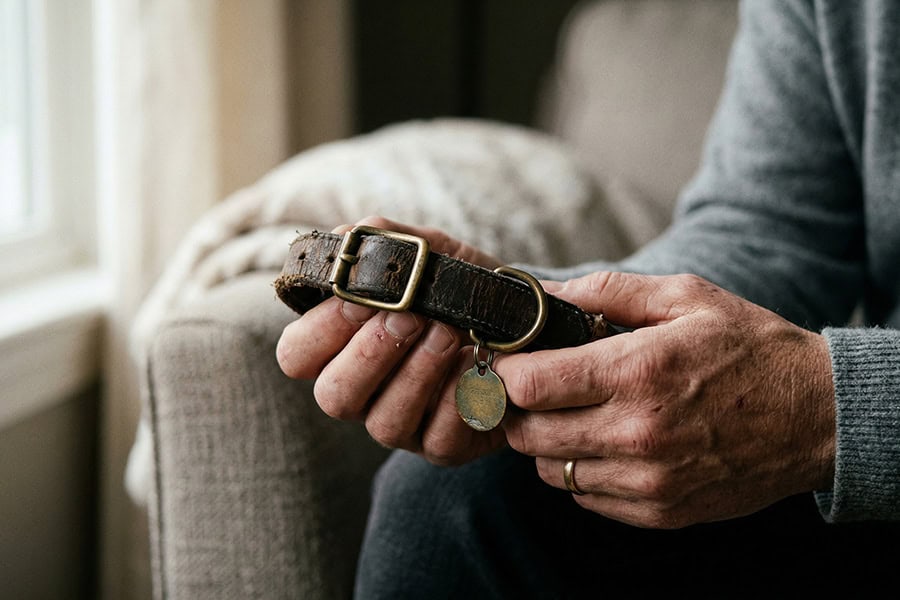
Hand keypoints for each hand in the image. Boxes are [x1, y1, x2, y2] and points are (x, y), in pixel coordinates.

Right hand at [276, 216, 506, 464]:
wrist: (525, 320)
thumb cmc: (462, 288)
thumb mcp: (431, 254)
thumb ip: (389, 242)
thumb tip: (348, 236)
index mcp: (341, 349)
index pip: (297, 355)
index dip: (321, 329)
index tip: (359, 298)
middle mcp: (363, 394)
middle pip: (333, 396)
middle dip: (369, 354)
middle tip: (409, 318)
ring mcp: (402, 424)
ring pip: (384, 423)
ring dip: (417, 374)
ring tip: (448, 333)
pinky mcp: (443, 447)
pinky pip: (440, 439)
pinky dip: (458, 400)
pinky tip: (476, 365)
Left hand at [498, 271, 835, 528]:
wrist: (818, 416)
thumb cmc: (750, 348)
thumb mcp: (685, 297)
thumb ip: (608, 291)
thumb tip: (545, 292)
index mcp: (637, 372)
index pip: (529, 385)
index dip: (507, 372)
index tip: (511, 362)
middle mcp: (637, 432)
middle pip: (528, 434)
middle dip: (518, 409)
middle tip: (535, 389)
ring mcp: (648, 480)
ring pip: (550, 471)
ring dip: (546, 444)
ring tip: (573, 415)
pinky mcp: (660, 511)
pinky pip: (585, 498)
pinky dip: (581, 473)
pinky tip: (605, 444)